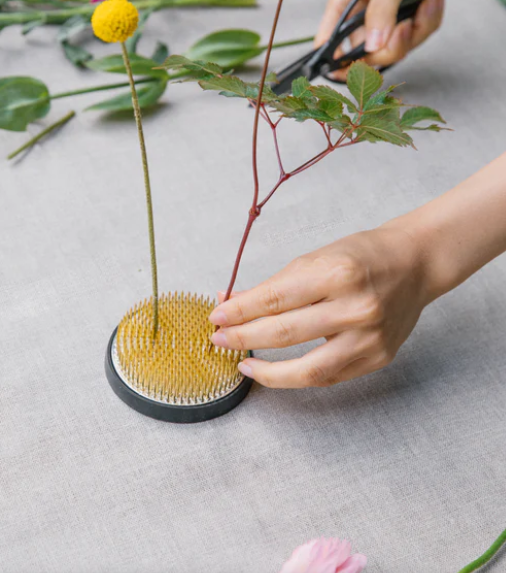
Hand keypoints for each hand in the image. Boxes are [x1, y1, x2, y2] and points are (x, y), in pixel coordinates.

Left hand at [209, 225, 435, 387]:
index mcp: (338, 272)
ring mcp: (370, 337)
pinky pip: (328, 377)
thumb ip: (275, 285)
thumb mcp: (315, 258)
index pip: (275, 298)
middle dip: (244, 337)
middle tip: (218, 338)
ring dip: (266, 369)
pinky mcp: (377, 358)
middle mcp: (356, 307)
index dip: (240, 310)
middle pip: (285, 332)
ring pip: (307, 368)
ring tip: (242, 361)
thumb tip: (230, 301)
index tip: (216, 315)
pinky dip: (297, 376)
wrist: (415, 264)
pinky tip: (275, 369)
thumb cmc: (361, 256)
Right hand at [316, 0, 459, 79]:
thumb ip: (381, 13)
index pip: (326, 45)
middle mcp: (358, 14)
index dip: (337, 63)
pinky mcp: (402, 18)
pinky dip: (427, 24)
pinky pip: (413, 39)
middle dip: (390, 48)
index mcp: (343, 2)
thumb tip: (373, 47)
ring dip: (416, 33)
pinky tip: (433, 1)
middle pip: (364, 55)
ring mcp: (381, 18)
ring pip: (392, 49)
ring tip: (428, 4)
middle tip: (406, 26)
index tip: (358, 69)